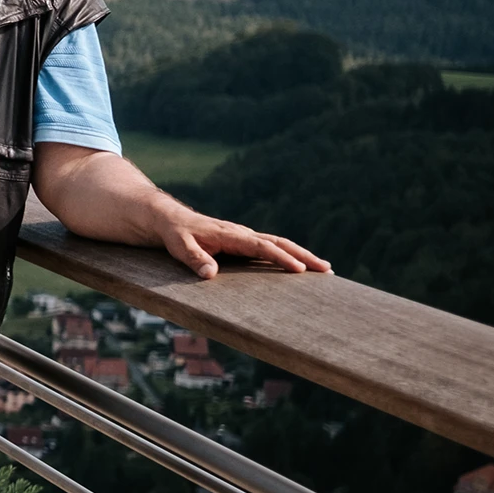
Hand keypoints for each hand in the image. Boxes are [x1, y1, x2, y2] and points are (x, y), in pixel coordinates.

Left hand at [149, 200, 330, 278]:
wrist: (166, 218)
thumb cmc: (172, 233)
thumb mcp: (178, 246)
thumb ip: (194, 259)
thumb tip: (211, 274)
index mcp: (230, 235)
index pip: (262, 247)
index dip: (281, 258)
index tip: (300, 270)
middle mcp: (241, 234)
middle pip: (279, 243)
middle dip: (304, 256)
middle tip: (327, 270)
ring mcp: (242, 237)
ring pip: (277, 244)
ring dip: (300, 255)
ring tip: (322, 269)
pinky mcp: (240, 242)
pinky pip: (269, 248)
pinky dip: (286, 255)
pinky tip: (297, 266)